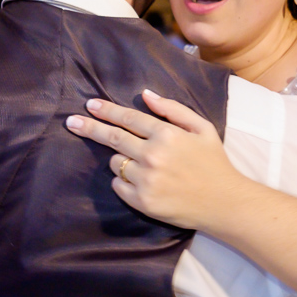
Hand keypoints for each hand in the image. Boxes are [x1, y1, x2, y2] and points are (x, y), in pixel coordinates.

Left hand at [65, 89, 245, 229]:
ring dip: (122, 160)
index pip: (128, 118)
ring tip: (144, 165)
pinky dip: (124, 181)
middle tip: (72, 122)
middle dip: (90, 127)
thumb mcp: (202, 128)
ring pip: (116, 163)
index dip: (107, 110)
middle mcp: (153, 155)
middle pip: (112, 138)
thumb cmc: (214, 162)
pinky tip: (142, 182)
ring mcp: (146, 180)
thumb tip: (145, 94)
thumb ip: (173, 109)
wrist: (224, 202)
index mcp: (167, 134)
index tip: (90, 105)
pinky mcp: (142, 201)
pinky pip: (118, 185)